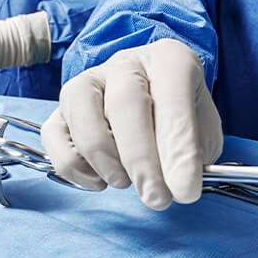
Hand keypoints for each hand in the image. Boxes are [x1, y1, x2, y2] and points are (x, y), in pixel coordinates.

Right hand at [41, 39, 222, 209]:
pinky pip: (54, 136)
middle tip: (156, 198)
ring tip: (125, 183)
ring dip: (105, 160)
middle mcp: (125, 64)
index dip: (179, 149)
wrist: (152, 111)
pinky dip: (74, 167)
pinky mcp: (60, 109)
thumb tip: (177, 186)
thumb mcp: (203, 134)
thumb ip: (192, 153)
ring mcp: (87, 83)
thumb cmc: (178, 122)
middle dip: (141, 160)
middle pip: (125, 103)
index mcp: (169, 60)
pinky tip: (100, 179)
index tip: (185, 190)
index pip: (173, 99)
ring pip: (83, 116)